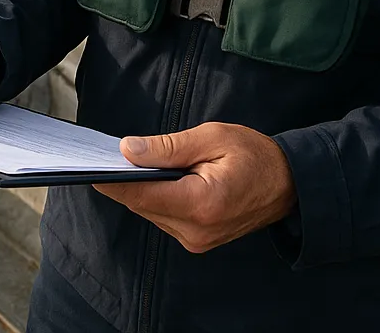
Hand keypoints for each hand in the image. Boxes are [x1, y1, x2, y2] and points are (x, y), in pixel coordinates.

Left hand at [94, 122, 296, 252]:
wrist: (289, 184)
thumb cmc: (254, 154)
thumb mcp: (212, 138)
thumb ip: (168, 147)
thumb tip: (128, 150)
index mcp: (201, 203)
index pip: (142, 195)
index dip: (113, 181)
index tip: (90, 165)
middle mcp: (195, 231)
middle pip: (142, 205)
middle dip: (125, 181)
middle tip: (107, 154)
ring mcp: (197, 240)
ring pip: (151, 212)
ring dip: (141, 189)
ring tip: (131, 161)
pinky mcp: (198, 240)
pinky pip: (164, 217)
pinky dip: (156, 197)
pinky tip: (155, 177)